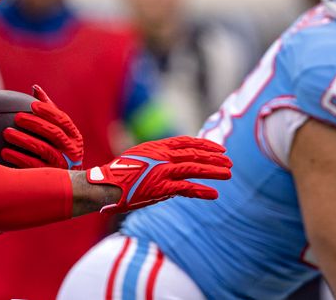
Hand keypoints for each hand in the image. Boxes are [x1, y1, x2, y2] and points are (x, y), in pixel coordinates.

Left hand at [1, 85, 83, 169]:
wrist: (66, 184)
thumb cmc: (58, 148)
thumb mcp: (58, 131)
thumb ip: (49, 110)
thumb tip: (35, 88)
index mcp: (74, 136)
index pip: (63, 120)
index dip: (48, 111)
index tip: (32, 104)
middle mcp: (72, 150)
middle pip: (54, 133)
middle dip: (34, 123)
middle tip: (17, 117)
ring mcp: (63, 164)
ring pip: (43, 148)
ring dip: (23, 140)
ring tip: (6, 133)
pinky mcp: (51, 177)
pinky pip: (34, 165)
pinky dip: (19, 158)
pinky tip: (5, 152)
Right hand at [86, 136, 231, 212]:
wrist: (106, 185)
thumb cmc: (120, 173)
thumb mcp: (139, 156)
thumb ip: (158, 158)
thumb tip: (174, 165)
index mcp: (157, 146)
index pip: (186, 141)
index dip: (204, 144)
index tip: (218, 149)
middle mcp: (162, 156)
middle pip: (194, 154)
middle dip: (214, 157)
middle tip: (229, 161)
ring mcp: (162, 171)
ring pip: (194, 169)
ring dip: (213, 172)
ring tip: (228, 174)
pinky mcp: (161, 187)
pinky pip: (186, 188)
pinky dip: (201, 191)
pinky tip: (213, 194)